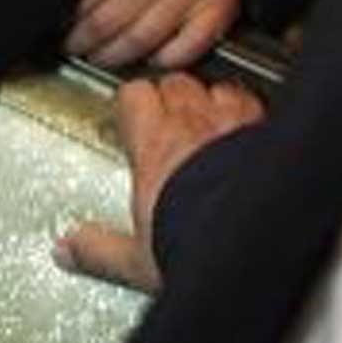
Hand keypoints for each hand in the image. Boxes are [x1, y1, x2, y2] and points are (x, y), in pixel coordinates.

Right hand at [54, 71, 263, 292]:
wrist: (261, 239)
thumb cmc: (202, 242)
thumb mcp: (138, 259)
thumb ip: (99, 249)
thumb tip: (68, 248)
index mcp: (155, 148)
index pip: (133, 95)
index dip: (131, 102)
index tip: (128, 116)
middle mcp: (197, 126)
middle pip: (176, 83)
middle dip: (171, 97)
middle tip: (166, 119)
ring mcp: (239, 124)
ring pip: (219, 88)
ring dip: (213, 101)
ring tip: (210, 122)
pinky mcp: (273, 132)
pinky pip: (258, 106)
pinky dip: (251, 115)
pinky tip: (251, 134)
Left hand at [65, 0, 241, 70]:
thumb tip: (63, 8)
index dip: (71, 21)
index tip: (61, 32)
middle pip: (111, 20)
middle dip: (86, 43)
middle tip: (76, 48)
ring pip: (140, 39)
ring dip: (115, 56)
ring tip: (103, 56)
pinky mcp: (219, 9)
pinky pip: (181, 51)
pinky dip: (160, 61)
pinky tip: (148, 58)